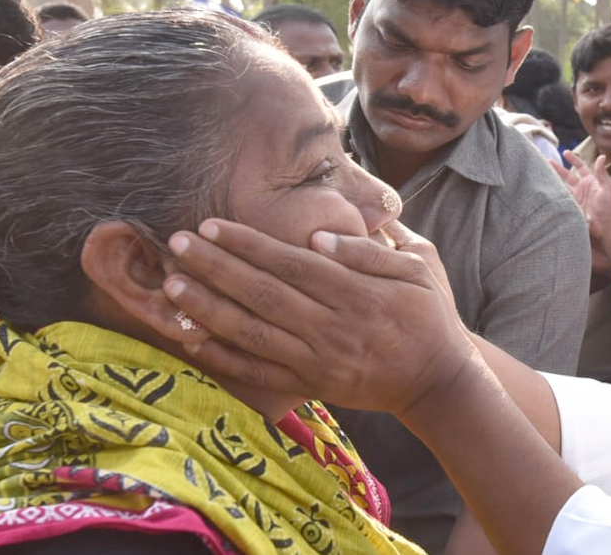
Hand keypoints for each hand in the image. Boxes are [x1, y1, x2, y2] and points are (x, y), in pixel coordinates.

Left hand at [161, 219, 473, 418]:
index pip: (291, 263)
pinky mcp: (312, 384)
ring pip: (252, 333)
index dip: (248, 244)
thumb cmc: (429, 314)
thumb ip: (372, 251)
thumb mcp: (420, 267)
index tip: (212, 225)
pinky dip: (223, 357)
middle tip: (176, 244)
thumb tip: (321, 236)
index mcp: (358, 293)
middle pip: (262, 294)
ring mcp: (318, 360)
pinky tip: (192, 338)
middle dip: (215, 267)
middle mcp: (332, 327)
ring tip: (172, 285)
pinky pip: (259, 373)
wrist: (438, 380)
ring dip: (208, 308)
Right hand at [554, 153, 610, 274]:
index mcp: (591, 181)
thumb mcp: (607, 187)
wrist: (605, 226)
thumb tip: (602, 156)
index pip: (580, 167)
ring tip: (542, 173)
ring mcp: (575, 198)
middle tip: (547, 161)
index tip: (565, 152)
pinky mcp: (571, 207)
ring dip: (553, 180)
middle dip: (557, 168)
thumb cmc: (609, 206)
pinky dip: (554, 194)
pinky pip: (561, 198)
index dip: (573, 159)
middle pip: (567, 175)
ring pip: (562, 186)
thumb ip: (602, 172)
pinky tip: (546, 189)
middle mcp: (581, 188)